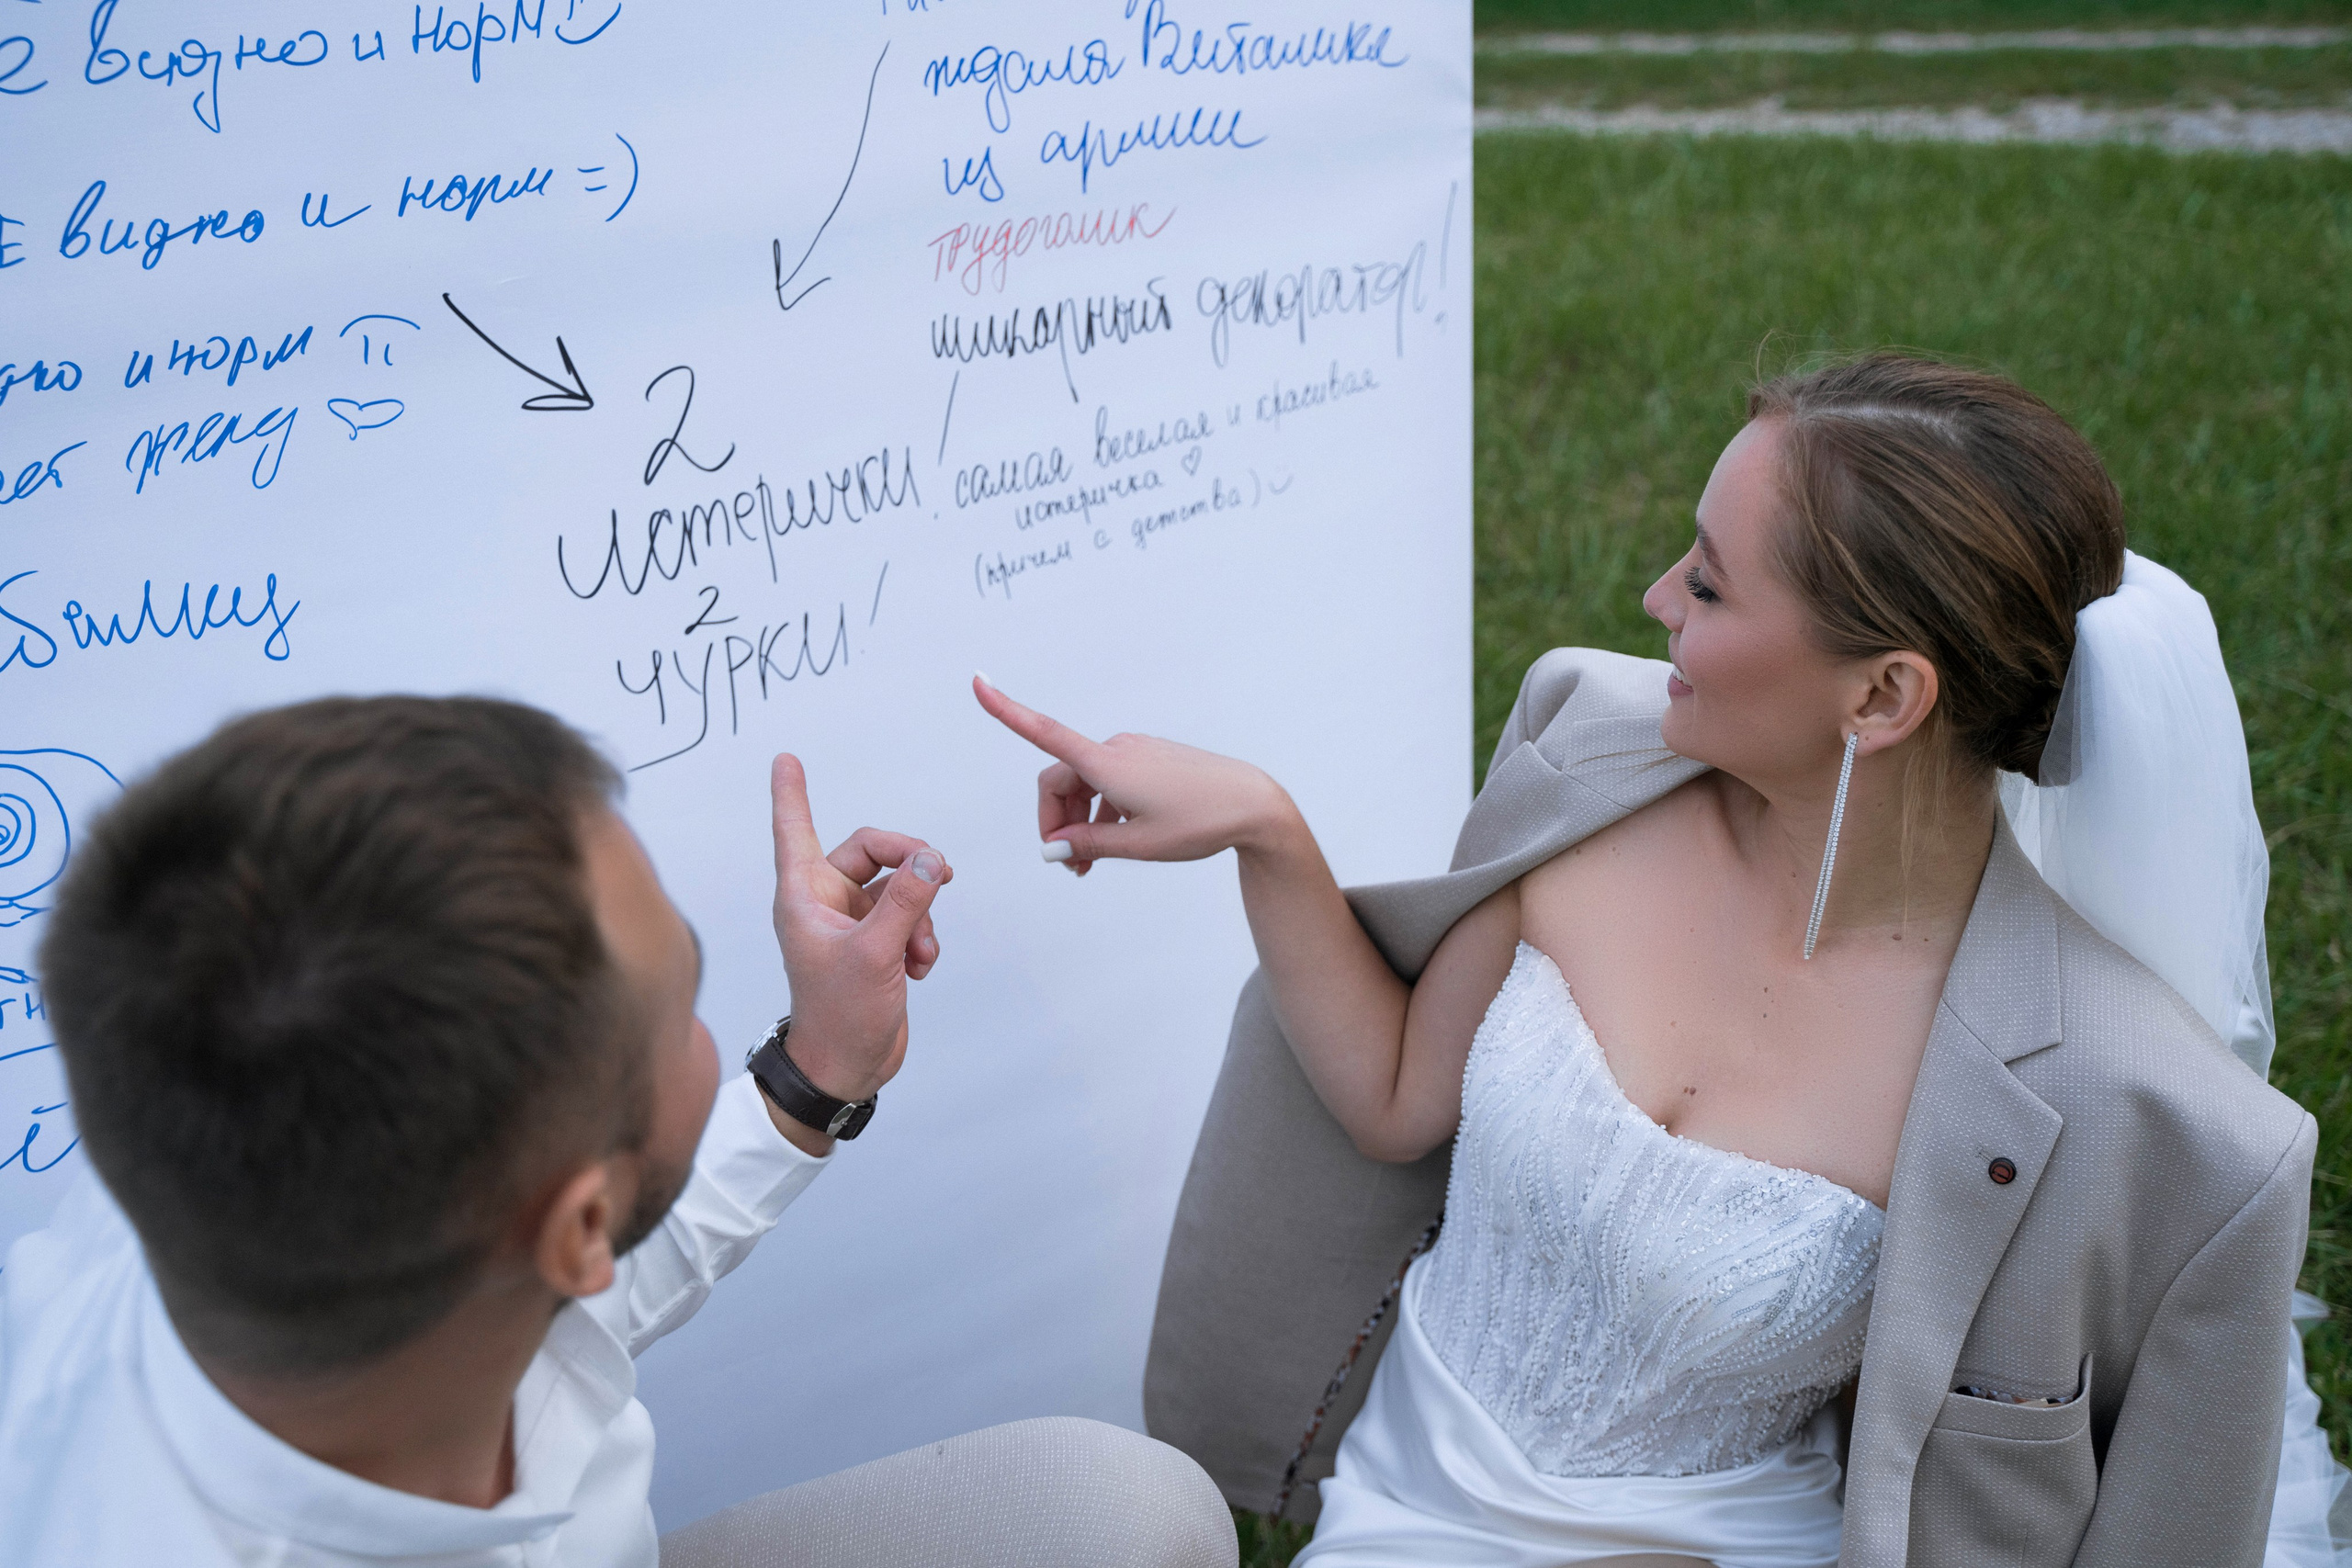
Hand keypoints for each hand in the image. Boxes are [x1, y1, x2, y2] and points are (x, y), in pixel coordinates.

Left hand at [768, 754, 951, 1104]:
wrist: (846, 1068)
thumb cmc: (837, 1018)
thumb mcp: (875, 954)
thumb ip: (906, 901)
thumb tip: (930, 859)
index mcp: (804, 897)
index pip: (796, 829)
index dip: (792, 793)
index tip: (785, 758)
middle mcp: (824, 903)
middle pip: (871, 850)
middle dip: (909, 864)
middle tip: (941, 873)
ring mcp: (851, 923)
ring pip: (899, 885)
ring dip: (921, 911)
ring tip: (921, 950)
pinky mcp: (875, 943)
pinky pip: (909, 914)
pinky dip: (923, 934)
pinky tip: (921, 965)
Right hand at [973, 675, 1296, 875]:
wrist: (1253, 805)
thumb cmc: (1199, 823)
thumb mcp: (1137, 845)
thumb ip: (1087, 845)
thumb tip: (1053, 849)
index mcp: (1107, 764)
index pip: (1043, 732)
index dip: (1006, 709)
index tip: (977, 682)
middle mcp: (1116, 749)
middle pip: (1061, 780)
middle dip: (1057, 822)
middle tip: (1071, 866)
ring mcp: (1134, 752)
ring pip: (1087, 784)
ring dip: (1081, 820)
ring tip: (1092, 863)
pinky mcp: (1150, 759)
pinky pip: (1110, 782)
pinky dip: (1103, 810)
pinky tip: (1118, 839)